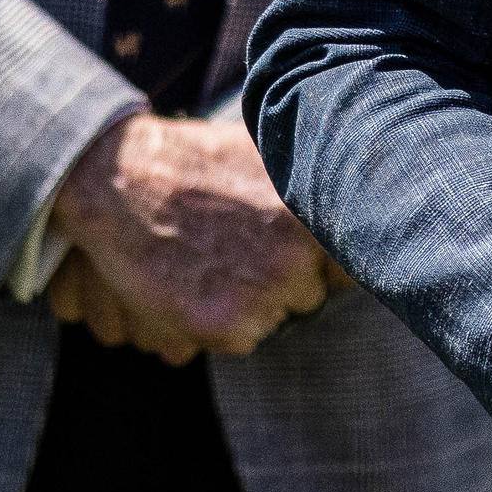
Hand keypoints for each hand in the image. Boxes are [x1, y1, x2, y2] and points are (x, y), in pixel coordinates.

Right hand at [46, 111, 330, 363]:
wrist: (121, 180)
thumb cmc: (197, 162)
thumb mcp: (270, 152)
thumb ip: (317, 181)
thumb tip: (369, 201)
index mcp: (315, 213)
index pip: (353, 263)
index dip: (328, 259)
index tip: (308, 249)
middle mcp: (298, 256)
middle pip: (311, 293)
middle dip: (283, 278)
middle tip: (240, 246)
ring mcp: (263, 293)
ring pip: (275, 317)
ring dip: (251, 300)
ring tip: (214, 258)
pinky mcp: (224, 324)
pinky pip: (241, 339)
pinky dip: (217, 320)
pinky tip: (194, 281)